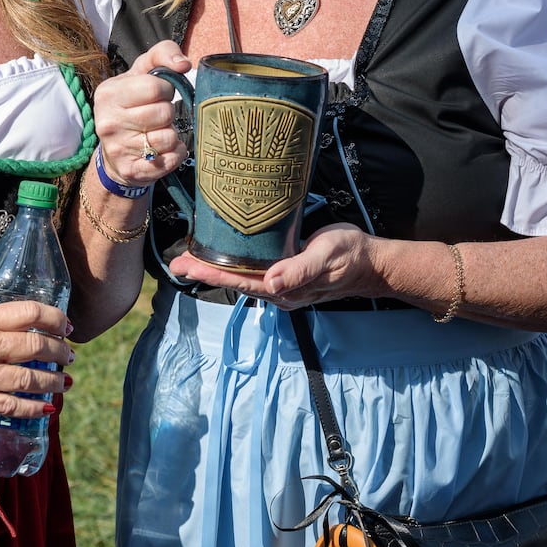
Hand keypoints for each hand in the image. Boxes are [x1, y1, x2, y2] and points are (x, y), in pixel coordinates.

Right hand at [0, 300, 72, 417]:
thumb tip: (6, 329)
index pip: (29, 315)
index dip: (54, 318)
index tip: (65, 324)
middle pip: (35, 347)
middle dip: (59, 351)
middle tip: (69, 354)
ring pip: (27, 380)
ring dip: (52, 381)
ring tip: (65, 381)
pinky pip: (7, 407)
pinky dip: (32, 409)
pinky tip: (47, 409)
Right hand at [92, 40, 190, 188]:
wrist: (114, 153)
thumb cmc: (132, 105)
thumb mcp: (140, 73)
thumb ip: (162, 55)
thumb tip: (183, 64)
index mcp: (109, 93)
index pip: (155, 87)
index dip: (166, 90)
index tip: (159, 95)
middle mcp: (108, 121)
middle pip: (164, 113)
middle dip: (168, 114)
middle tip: (158, 117)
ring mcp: (118, 148)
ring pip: (169, 138)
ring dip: (171, 135)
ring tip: (158, 133)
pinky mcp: (131, 171)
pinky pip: (170, 160)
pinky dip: (175, 154)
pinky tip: (163, 150)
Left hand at [167, 224, 378, 307]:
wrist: (370, 262)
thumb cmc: (349, 256)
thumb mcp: (325, 257)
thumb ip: (298, 271)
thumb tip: (271, 284)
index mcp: (284, 289)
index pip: (240, 282)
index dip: (212, 275)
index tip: (187, 268)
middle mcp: (278, 291)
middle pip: (234, 281)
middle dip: (204, 273)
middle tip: (175, 263)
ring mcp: (281, 285)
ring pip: (241, 277)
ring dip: (215, 270)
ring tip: (190, 260)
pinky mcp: (284, 275)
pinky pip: (252, 272)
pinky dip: (232, 266)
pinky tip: (221, 257)